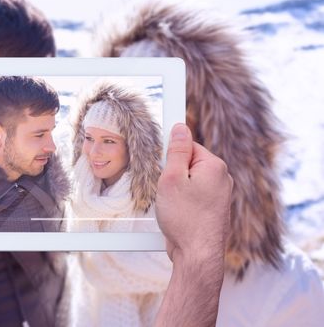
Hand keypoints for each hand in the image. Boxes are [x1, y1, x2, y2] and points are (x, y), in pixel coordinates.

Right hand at [154, 124, 232, 326]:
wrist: (197, 256)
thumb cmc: (185, 219)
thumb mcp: (172, 178)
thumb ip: (177, 151)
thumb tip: (180, 128)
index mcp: (214, 167)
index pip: (189, 146)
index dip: (171, 157)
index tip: (163, 168)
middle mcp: (222, 179)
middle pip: (189, 165)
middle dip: (173, 175)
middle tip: (167, 190)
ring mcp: (219, 197)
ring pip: (190, 183)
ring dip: (177, 191)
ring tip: (172, 206)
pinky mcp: (213, 211)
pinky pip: (194, 198)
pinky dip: (183, 204)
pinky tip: (177, 216)